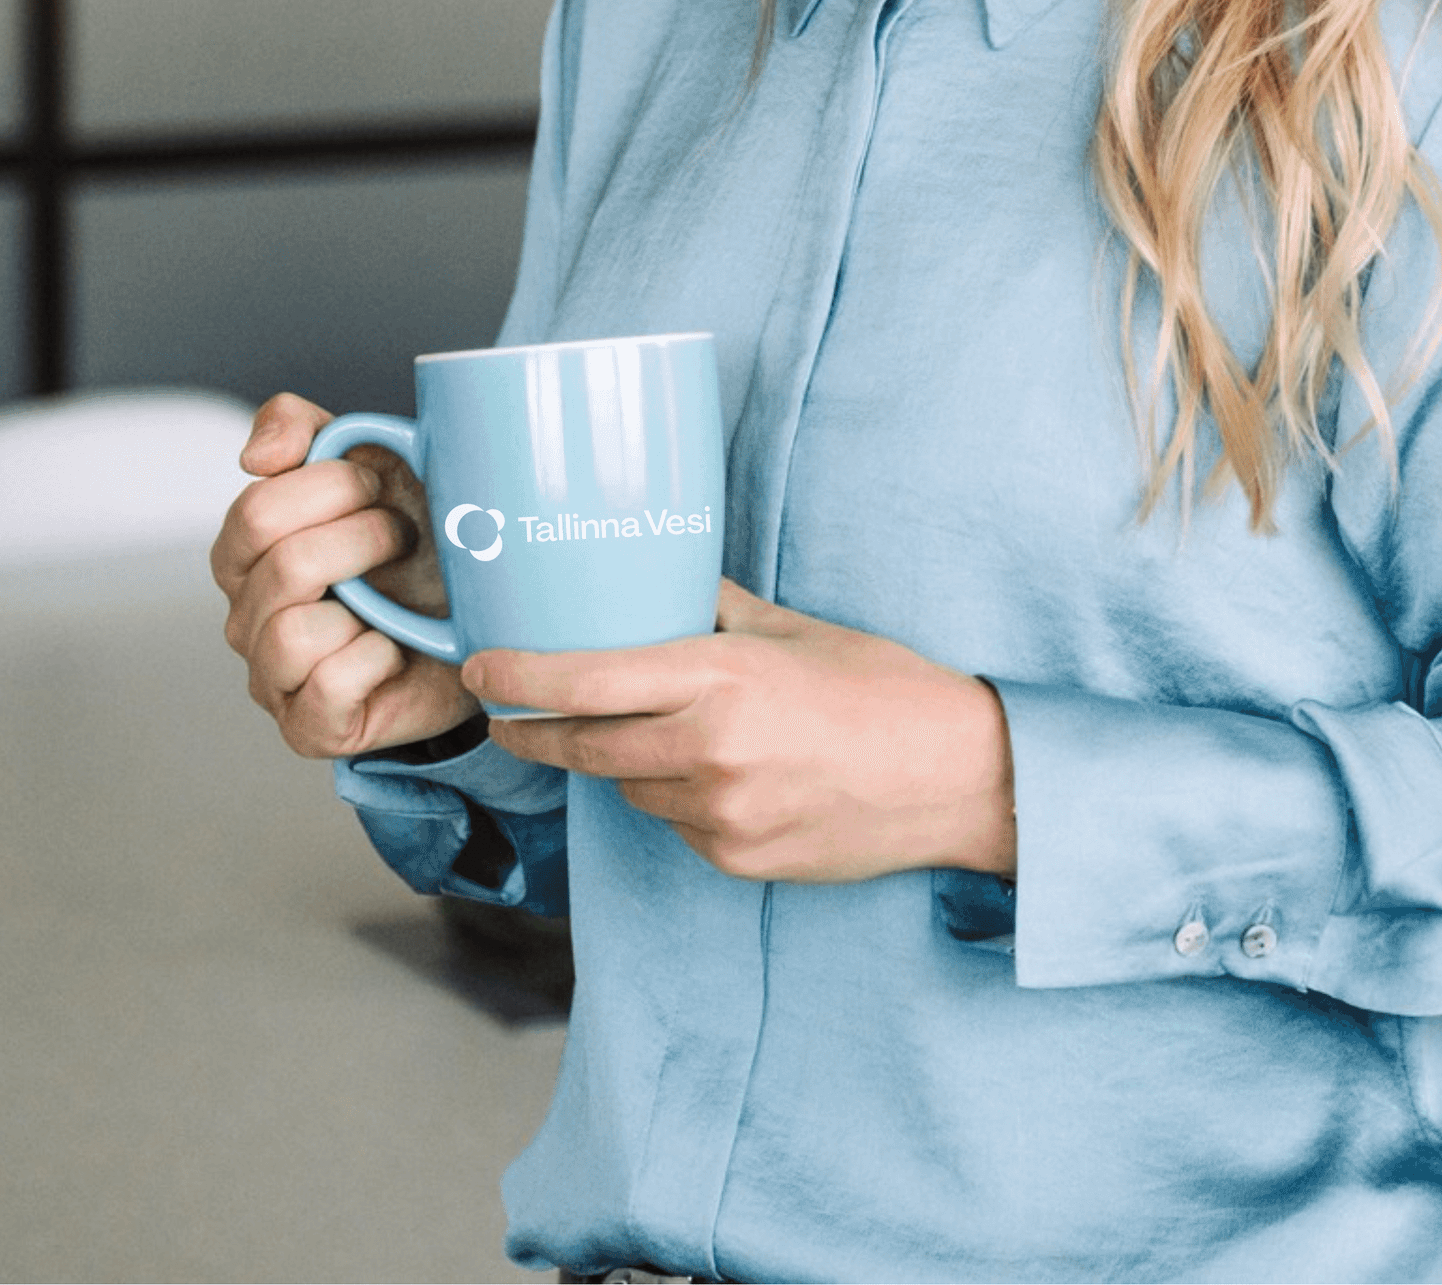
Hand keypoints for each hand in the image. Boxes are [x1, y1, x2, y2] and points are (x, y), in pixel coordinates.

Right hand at [210, 392, 477, 760]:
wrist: (477, 624)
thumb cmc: (416, 546)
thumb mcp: (370, 463)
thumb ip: (303, 430)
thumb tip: (256, 455)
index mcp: (245, 553)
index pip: (257, 510)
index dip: (333, 488)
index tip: (380, 486)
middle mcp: (245, 617)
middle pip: (283, 565)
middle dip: (364, 539)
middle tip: (404, 537)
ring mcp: (272, 677)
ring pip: (292, 633)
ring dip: (367, 604)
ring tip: (396, 600)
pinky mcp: (308, 727)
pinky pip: (326, 687)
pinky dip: (374, 662)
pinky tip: (394, 650)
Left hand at [474, 584, 1015, 883]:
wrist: (960, 779)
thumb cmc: (887, 690)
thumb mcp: (799, 630)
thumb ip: (717, 610)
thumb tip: (662, 582)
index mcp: (721, 678)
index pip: (585, 680)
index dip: (519, 677)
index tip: (481, 669)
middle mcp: (709, 750)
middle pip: (582, 745)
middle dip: (536, 730)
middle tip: (508, 714)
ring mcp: (720, 814)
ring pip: (628, 787)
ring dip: (619, 762)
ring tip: (649, 734)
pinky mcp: (735, 858)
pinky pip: (674, 825)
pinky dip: (674, 799)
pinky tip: (715, 777)